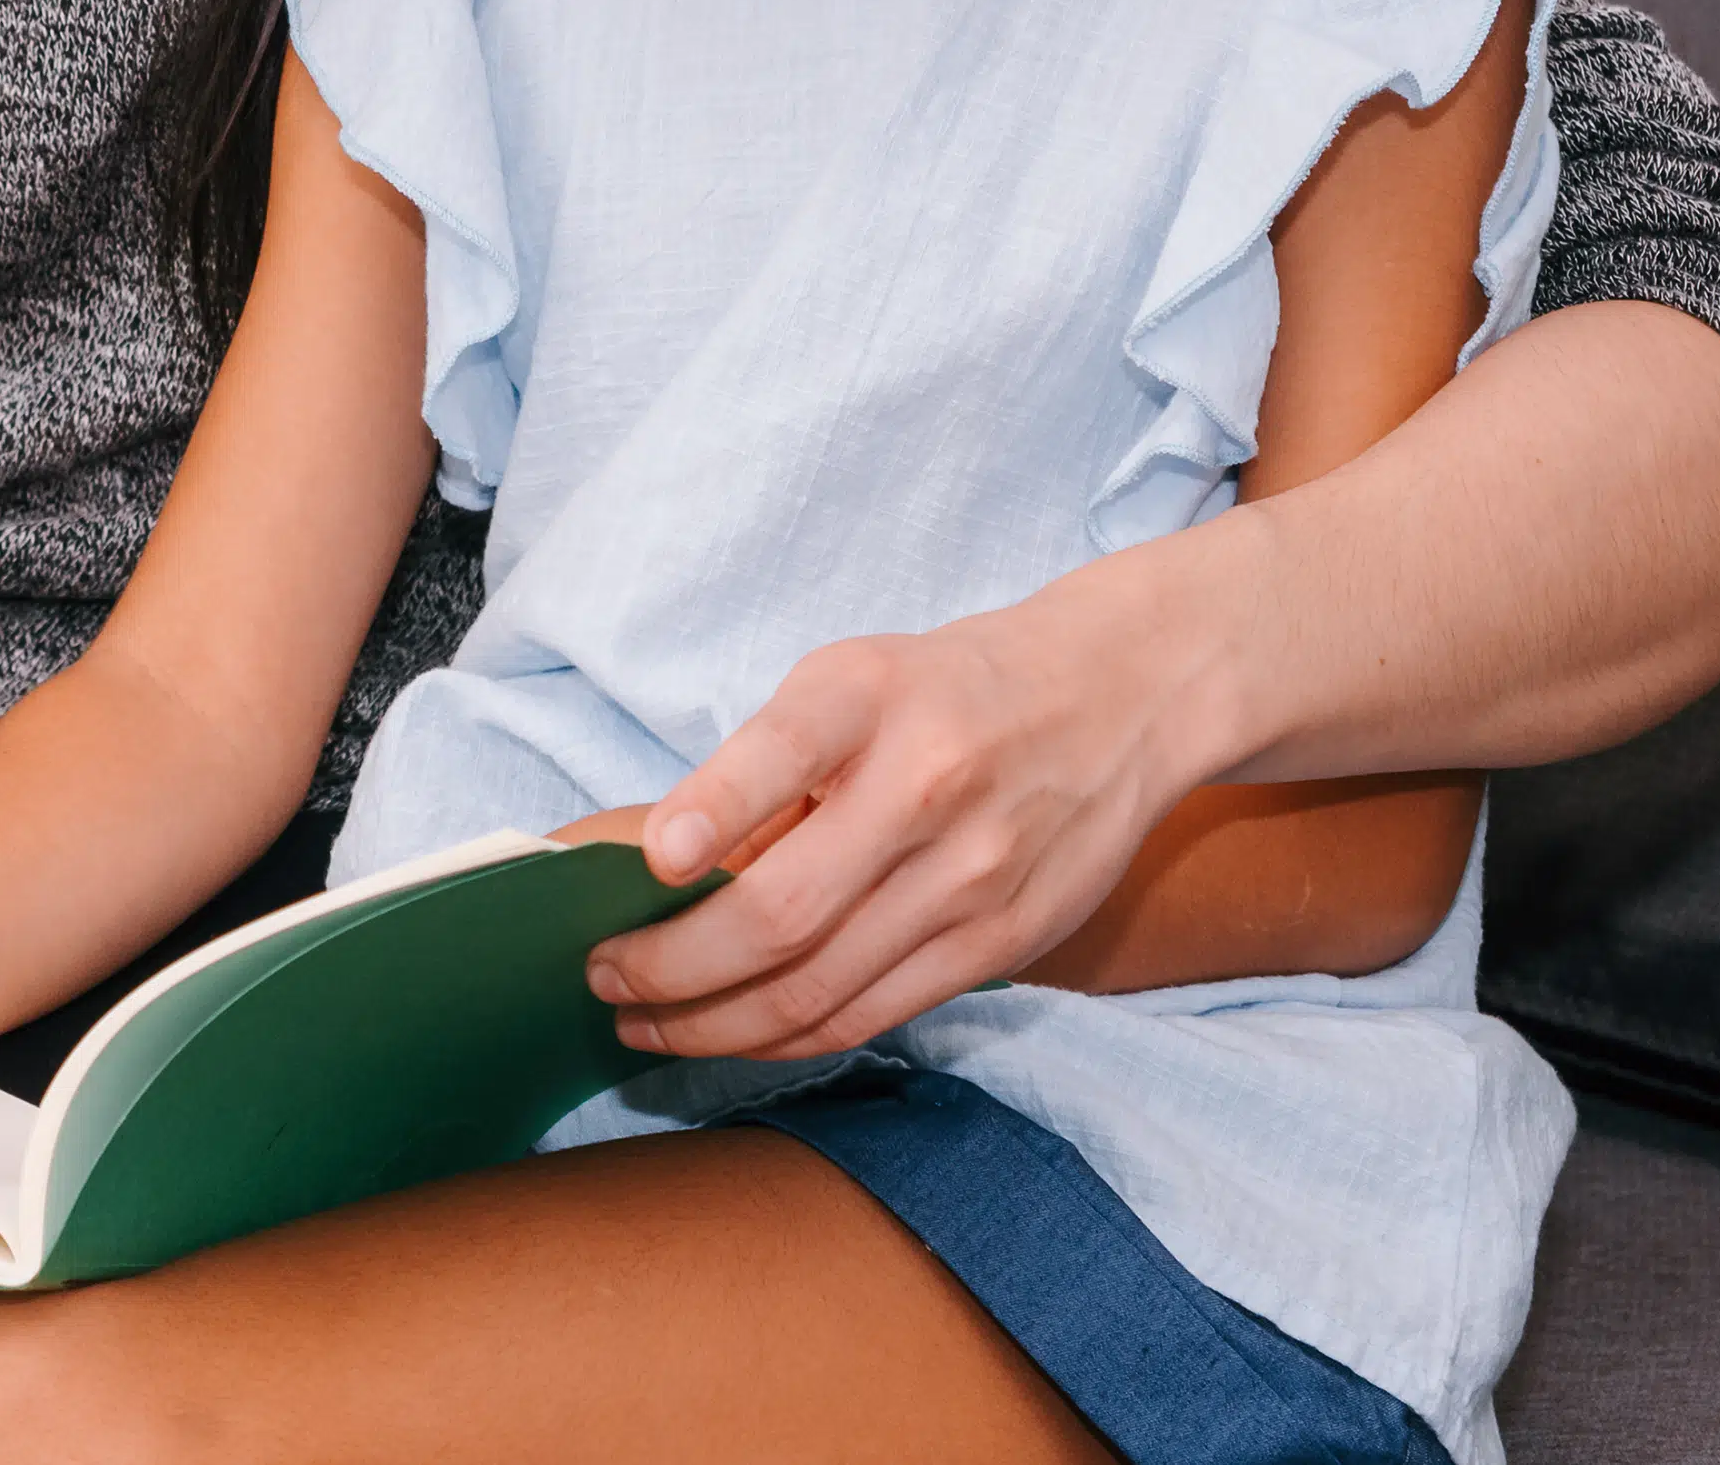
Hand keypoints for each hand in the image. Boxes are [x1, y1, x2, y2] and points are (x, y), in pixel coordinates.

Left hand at [583, 590, 1213, 1060]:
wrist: (1118, 698)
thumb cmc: (945, 690)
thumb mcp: (850, 682)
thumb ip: (769, 770)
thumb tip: (665, 875)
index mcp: (871, 698)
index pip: (780, 755)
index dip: (708, 813)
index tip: (649, 864)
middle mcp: (925, 789)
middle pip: (784, 915)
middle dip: (672, 966)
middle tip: (601, 977)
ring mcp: (971, 878)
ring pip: (818, 990)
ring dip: (711, 1024)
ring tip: (643, 1023)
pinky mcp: (1001, 944)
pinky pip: (871, 1014)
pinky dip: (786, 1037)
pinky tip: (729, 1033)